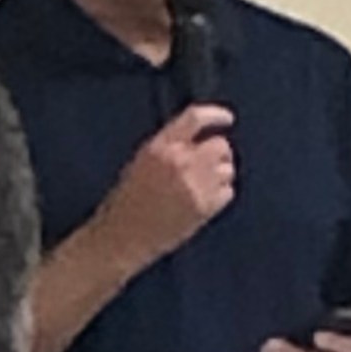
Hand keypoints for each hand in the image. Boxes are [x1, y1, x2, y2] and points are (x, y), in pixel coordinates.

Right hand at [95, 104, 235, 274]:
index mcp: (160, 147)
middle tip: (208, 164)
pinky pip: (228, 191)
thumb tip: (200, 140)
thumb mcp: (142, 160)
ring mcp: (195, 186)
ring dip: (220, 174)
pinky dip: (220, 194)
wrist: (123, 237)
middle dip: (218, 153)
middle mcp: (180, 162)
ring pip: (228, 169)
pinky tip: (203, 200)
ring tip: (202, 185)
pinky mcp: (204, 208)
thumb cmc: (127, 199)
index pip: (195, 118)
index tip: (227, 118)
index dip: (216, 115)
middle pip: (220, 145)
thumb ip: (170, 146)